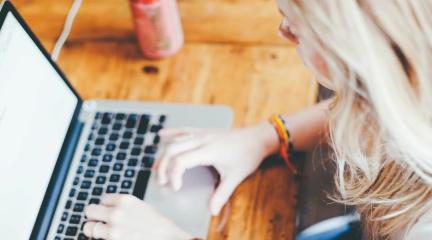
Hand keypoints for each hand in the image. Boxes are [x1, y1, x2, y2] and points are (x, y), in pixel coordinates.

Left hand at [83, 194, 192, 239]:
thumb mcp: (140, 206)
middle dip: (95, 216)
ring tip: (104, 232)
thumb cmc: (157, 224)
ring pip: (88, 228)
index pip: (102, 199)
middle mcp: (116, 214)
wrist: (167, 238)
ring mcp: (112, 231)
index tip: (113, 211)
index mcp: (124, 200)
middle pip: (89, 210)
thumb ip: (122, 206)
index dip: (107, 206)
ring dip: (95, 230)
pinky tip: (113, 238)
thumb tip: (106, 208)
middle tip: (101, 221)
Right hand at [154, 122, 277, 215]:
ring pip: (176, 140)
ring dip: (164, 154)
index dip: (174, 175)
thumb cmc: (248, 156)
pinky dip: (172, 133)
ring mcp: (202, 134)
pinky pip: (184, 130)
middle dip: (163, 166)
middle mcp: (202, 140)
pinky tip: (162, 135)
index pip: (181, 161)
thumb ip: (222, 194)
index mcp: (208, 151)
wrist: (258, 138)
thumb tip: (212, 210)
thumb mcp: (235, 176)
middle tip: (162, 182)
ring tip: (156, 167)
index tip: (176, 188)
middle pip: (173, 150)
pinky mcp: (204, 131)